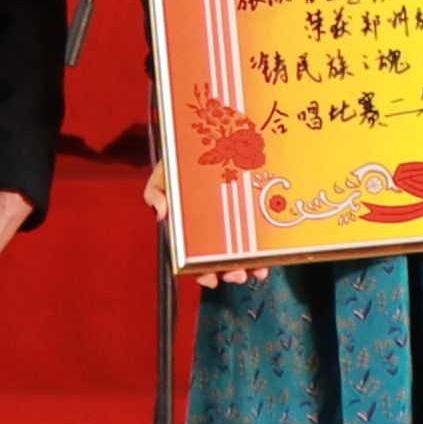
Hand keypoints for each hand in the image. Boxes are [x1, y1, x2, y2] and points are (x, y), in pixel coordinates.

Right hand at [145, 159, 270, 289]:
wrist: (205, 144)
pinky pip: (259, 240)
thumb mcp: (163, 175)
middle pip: (221, 261)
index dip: (201, 273)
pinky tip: (266, 261)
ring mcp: (233, 226)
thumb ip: (155, 191)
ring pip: (241, 255)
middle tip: (236, 275)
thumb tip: (161, 212)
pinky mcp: (251, 217)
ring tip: (253, 271)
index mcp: (190, 231)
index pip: (194, 259)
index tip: (209, 278)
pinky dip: (264, 254)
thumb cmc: (181, 164)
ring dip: (248, 268)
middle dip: (229, 273)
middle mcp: (212, 233)